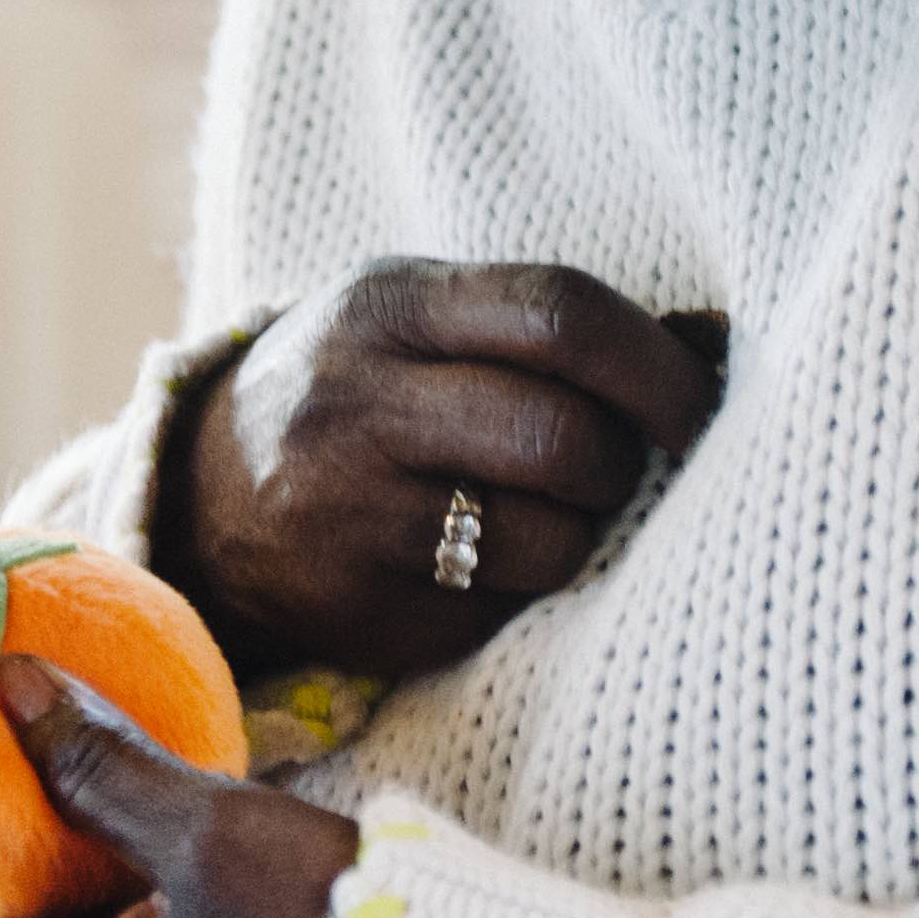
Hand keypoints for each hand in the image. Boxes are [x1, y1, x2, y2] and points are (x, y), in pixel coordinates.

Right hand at [155, 261, 724, 682]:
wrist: (201, 499)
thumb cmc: (361, 393)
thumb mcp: (424, 323)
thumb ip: (547, 327)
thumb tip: (717, 342)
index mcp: (388, 307)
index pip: (559, 314)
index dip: (656, 365)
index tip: (700, 404)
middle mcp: (355, 405)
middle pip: (561, 436)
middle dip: (620, 464)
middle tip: (614, 472)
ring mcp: (348, 515)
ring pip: (547, 540)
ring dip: (579, 537)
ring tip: (541, 517)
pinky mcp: (359, 609)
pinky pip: (499, 611)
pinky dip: (515, 591)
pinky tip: (471, 564)